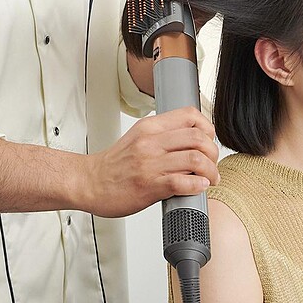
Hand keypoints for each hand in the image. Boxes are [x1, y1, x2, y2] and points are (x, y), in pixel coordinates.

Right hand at [80, 107, 219, 217]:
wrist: (89, 182)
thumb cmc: (114, 165)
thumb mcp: (138, 138)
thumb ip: (162, 135)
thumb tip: (192, 140)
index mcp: (150, 127)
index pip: (190, 114)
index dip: (207, 128)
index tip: (209, 141)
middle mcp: (151, 142)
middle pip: (198, 137)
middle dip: (213, 153)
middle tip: (212, 165)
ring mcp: (150, 164)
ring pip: (195, 159)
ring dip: (210, 171)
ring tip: (209, 179)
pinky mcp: (148, 185)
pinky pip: (182, 182)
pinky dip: (197, 185)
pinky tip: (198, 187)